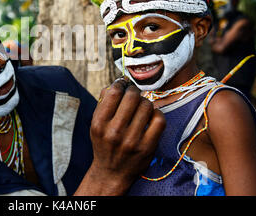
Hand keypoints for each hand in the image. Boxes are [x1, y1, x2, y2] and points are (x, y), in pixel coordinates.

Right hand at [75, 78, 164, 194]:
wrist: (111, 172)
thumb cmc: (104, 143)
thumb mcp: (96, 124)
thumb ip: (102, 102)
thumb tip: (116, 84)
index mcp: (99, 124)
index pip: (114, 93)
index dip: (121, 84)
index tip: (123, 85)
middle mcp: (114, 132)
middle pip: (132, 97)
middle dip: (134, 91)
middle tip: (134, 95)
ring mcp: (132, 140)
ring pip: (147, 106)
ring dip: (145, 102)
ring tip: (141, 107)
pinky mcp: (147, 147)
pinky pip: (159, 120)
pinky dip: (157, 113)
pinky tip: (151, 116)